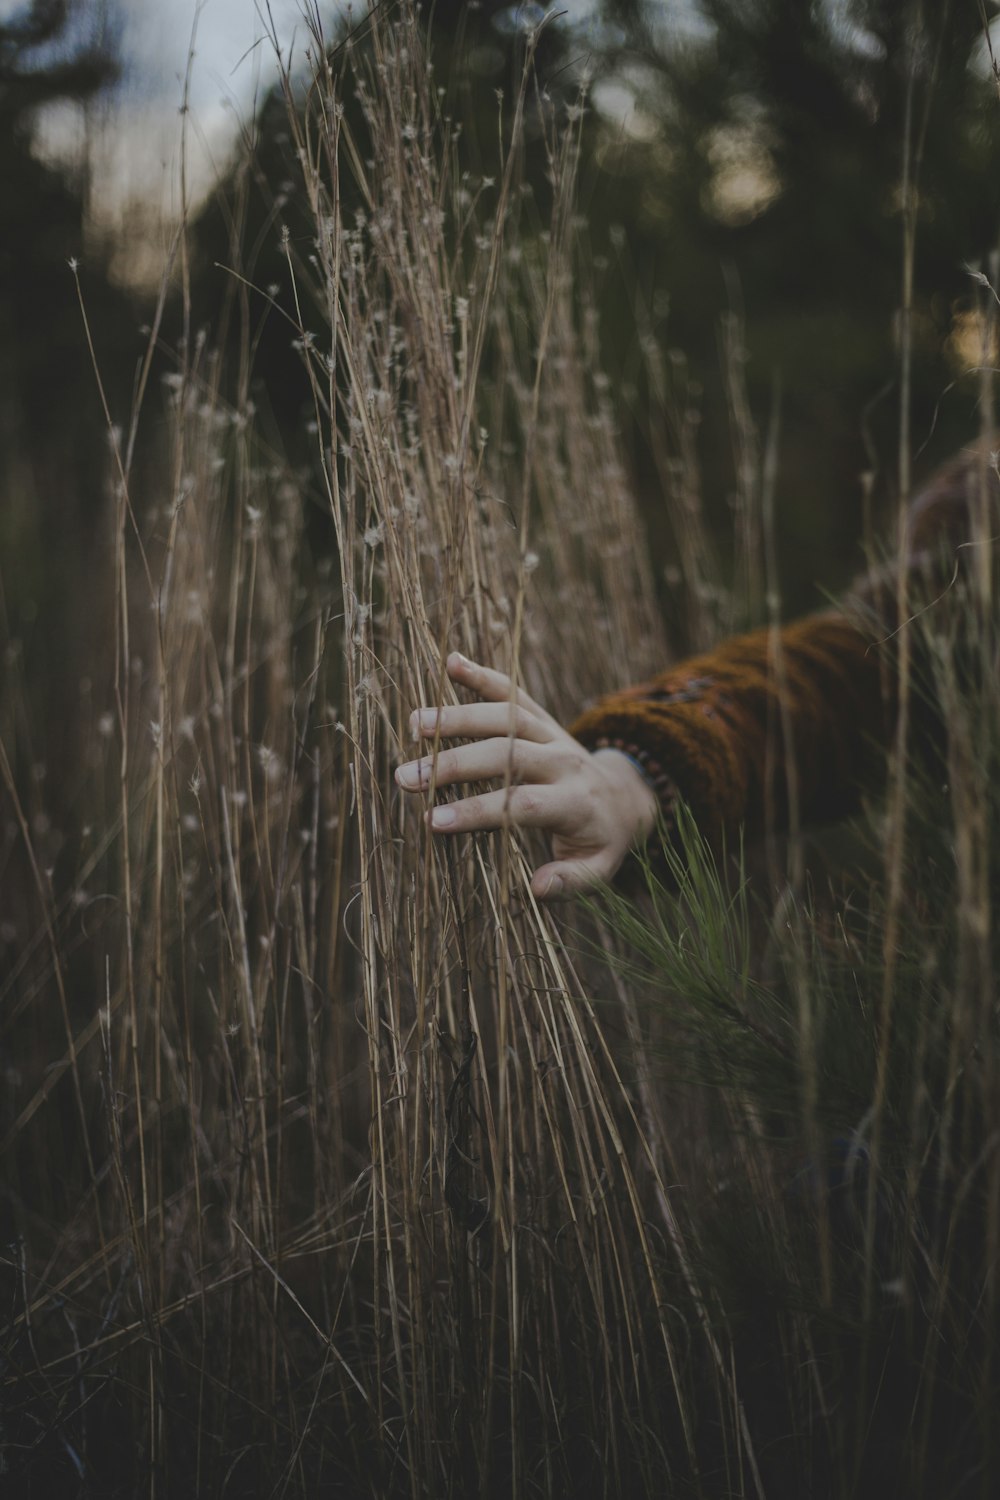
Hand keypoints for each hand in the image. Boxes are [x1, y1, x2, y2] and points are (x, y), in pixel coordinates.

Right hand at [395, 652, 658, 900]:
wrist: (625, 796)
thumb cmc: (601, 840)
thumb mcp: (599, 870)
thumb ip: (572, 880)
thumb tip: (537, 889)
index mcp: (575, 802)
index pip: (522, 804)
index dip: (479, 811)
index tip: (433, 821)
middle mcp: (563, 761)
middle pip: (507, 754)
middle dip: (455, 764)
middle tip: (405, 777)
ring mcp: (552, 733)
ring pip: (506, 717)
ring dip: (460, 717)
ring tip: (416, 725)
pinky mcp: (542, 717)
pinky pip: (514, 691)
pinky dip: (483, 674)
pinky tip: (451, 661)